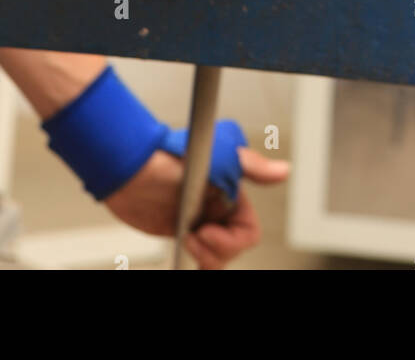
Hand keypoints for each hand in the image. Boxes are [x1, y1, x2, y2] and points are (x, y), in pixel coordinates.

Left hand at [102, 145, 289, 269]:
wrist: (130, 168)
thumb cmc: (173, 154)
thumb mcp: (219, 157)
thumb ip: (252, 167)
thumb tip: (284, 170)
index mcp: (231, 192)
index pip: (248, 231)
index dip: (232, 239)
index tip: (209, 231)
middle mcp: (217, 208)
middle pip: (233, 248)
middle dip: (215, 248)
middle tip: (194, 236)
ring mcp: (198, 220)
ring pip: (216, 256)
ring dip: (203, 254)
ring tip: (185, 239)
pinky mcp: (179, 229)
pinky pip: (195, 256)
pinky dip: (195, 260)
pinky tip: (186, 254)